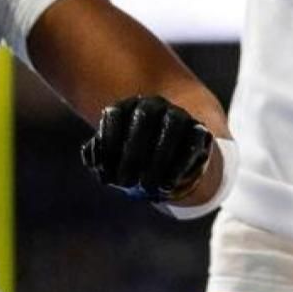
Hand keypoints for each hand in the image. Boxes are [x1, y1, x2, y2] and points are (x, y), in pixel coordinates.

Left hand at [80, 94, 214, 201]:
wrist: (169, 165)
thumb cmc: (133, 160)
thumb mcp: (112, 157)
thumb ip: (98, 156)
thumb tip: (93, 159)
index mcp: (127, 107)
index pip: (115, 113)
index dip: (108, 143)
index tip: (105, 176)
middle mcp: (154, 104)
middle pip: (145, 115)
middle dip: (133, 152)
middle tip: (125, 183)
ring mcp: (179, 114)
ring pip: (172, 126)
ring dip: (159, 158)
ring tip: (147, 187)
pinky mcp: (199, 131)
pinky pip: (192, 142)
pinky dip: (179, 165)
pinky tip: (167, 185)